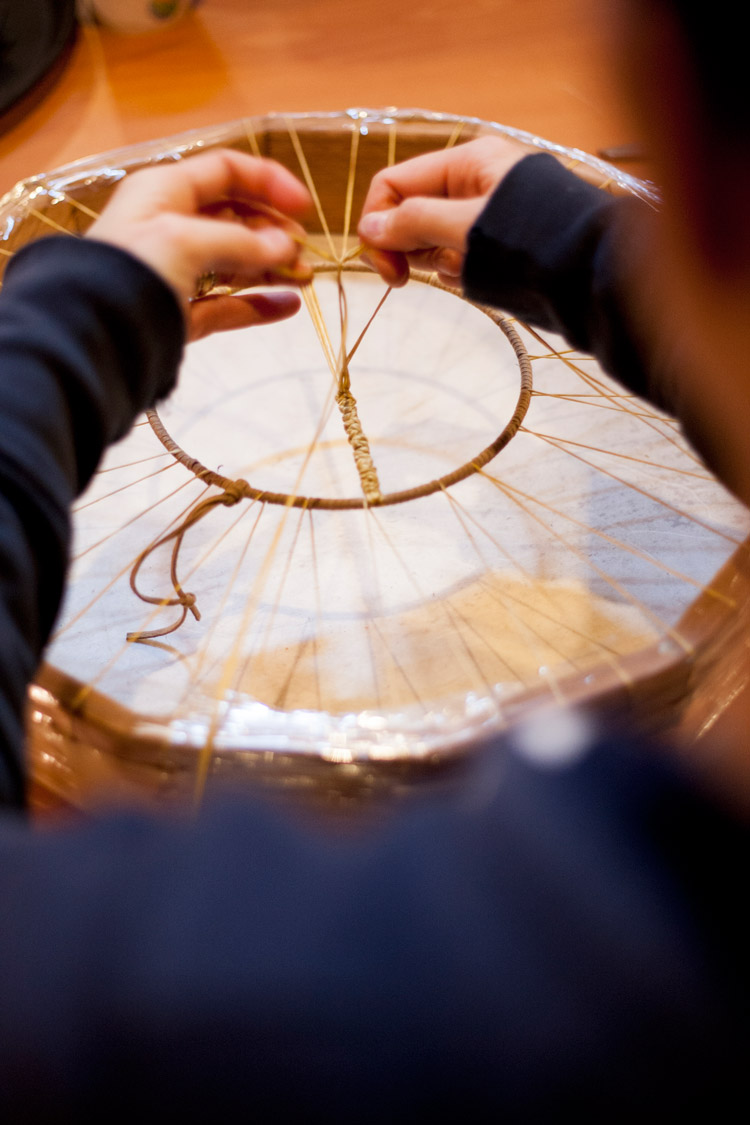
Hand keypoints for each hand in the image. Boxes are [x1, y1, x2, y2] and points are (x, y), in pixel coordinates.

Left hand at [85, 149, 312, 339]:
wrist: (96, 330)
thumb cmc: (134, 268)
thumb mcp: (188, 240)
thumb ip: (243, 242)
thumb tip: (287, 248)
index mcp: (165, 191)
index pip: (226, 171)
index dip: (268, 183)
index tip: (304, 207)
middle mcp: (170, 226)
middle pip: (234, 219)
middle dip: (273, 233)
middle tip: (305, 252)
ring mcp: (177, 272)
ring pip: (233, 263)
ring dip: (271, 268)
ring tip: (305, 278)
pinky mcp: (181, 313)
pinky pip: (227, 304)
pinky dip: (258, 304)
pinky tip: (288, 305)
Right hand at [357, 136, 528, 286]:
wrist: (591, 274)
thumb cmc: (532, 240)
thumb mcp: (464, 226)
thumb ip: (412, 223)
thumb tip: (367, 229)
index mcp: (468, 162)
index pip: (396, 183)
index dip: (378, 221)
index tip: (382, 263)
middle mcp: (473, 183)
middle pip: (410, 211)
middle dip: (406, 245)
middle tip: (403, 280)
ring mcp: (484, 215)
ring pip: (431, 238)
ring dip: (435, 261)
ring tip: (463, 272)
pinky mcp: (495, 245)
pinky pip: (456, 257)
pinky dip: (457, 271)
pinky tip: (477, 278)